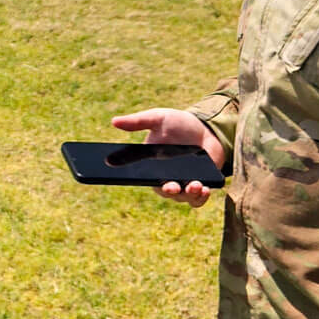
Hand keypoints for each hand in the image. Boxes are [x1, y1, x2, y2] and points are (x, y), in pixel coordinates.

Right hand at [109, 108, 226, 206]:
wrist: (205, 129)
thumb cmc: (178, 124)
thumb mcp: (158, 118)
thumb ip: (138, 121)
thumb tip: (113, 121)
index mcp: (150, 165)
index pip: (137, 177)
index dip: (132, 180)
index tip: (134, 179)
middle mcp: (164, 178)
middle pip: (162, 191)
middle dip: (167, 191)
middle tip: (171, 186)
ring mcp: (182, 184)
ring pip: (181, 197)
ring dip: (188, 194)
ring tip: (194, 184)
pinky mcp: (199, 187)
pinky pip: (197, 200)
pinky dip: (200, 198)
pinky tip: (204, 189)